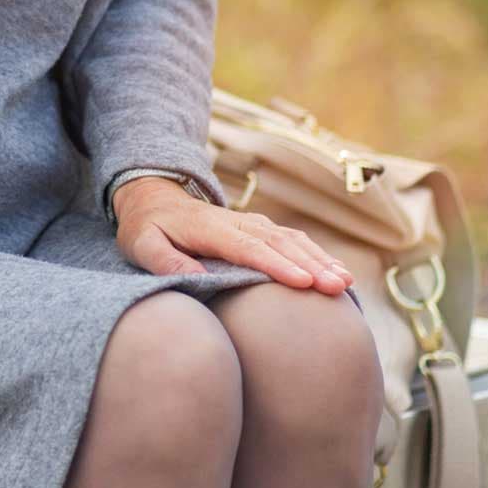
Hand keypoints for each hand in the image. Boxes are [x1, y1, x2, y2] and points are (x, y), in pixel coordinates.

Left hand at [112, 178, 356, 295]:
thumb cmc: (147, 229)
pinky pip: (292, 239)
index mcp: (211, 229)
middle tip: (337, 288)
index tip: (304, 283)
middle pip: (279, 243)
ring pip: (291, 239)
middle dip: (311, 264)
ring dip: (319, 258)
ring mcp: (250, 223)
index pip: (249, 248)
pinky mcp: (258, 229)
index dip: (278, 265)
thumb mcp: (142, 245)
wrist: (153, 199)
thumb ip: (165, 261)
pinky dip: (315, 253)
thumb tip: (195, 280)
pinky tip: (335, 271)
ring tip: (345, 282)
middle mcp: (237, 222)